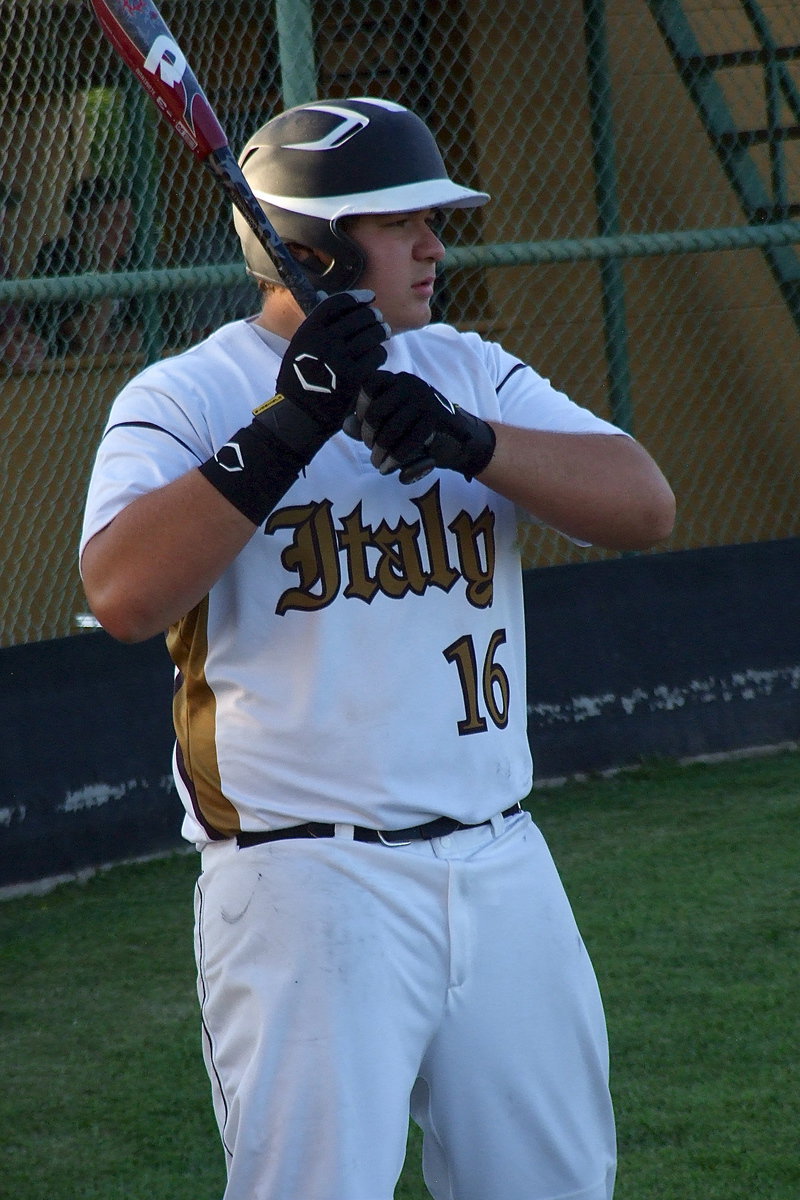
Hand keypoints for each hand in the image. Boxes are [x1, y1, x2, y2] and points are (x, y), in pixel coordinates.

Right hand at [274, 290, 388, 436]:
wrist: (299, 417)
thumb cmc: (300, 382)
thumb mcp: (298, 348)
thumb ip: (315, 327)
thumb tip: (327, 296)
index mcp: (308, 332)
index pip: (337, 304)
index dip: (356, 298)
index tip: (369, 298)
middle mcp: (323, 341)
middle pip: (359, 317)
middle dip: (373, 317)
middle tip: (379, 321)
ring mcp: (338, 358)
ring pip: (372, 334)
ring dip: (380, 333)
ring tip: (382, 335)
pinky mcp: (353, 376)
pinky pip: (376, 355)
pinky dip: (380, 354)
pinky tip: (376, 358)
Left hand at [356, 370, 495, 480]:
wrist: (459, 441)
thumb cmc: (418, 431)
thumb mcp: (392, 424)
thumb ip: (367, 423)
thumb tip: (346, 425)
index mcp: (398, 380)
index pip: (368, 385)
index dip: (359, 407)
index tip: (363, 427)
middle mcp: (411, 384)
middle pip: (376, 412)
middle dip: (368, 437)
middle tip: (372, 451)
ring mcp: (424, 400)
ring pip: (390, 431)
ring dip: (379, 453)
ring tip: (379, 464)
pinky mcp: (436, 419)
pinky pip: (407, 443)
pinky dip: (395, 460)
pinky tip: (390, 469)